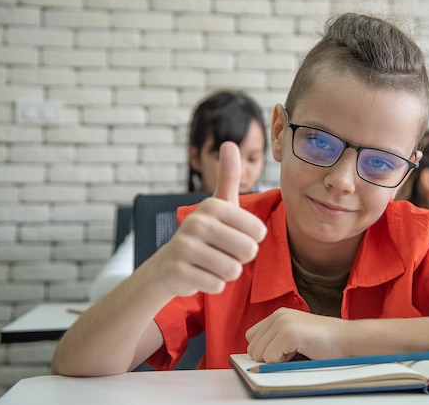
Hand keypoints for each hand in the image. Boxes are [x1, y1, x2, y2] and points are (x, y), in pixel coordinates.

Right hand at [153, 141, 266, 296]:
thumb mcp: (220, 205)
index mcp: (213, 206)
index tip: (234, 236)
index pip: (257, 232)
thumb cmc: (207, 233)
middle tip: (224, 252)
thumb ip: (229, 176)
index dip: (252, 240)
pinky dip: (214, 284)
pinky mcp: (178, 272)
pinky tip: (201, 274)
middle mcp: (197, 223)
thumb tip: (229, 143)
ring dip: (228, 272)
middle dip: (241, 258)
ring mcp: (185, 247)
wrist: (171, 263)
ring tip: (212, 263)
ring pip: (233, 270)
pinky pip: (218, 285)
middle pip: (248, 251)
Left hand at [245, 307, 349, 362]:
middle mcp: (278, 315)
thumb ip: (276, 341)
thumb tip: (256, 360)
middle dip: (270, 357)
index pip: (252, 337)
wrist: (349, 340)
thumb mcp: (296, 336)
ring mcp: (282, 323)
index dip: (264, 349)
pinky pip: (270, 359)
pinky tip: (301, 352)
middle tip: (294, 352)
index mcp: (279, 314)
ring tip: (298, 352)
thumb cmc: (327, 343)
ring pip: (259, 354)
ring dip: (277, 360)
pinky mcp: (288, 333)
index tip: (282, 352)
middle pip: (253, 347)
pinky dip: (283, 363)